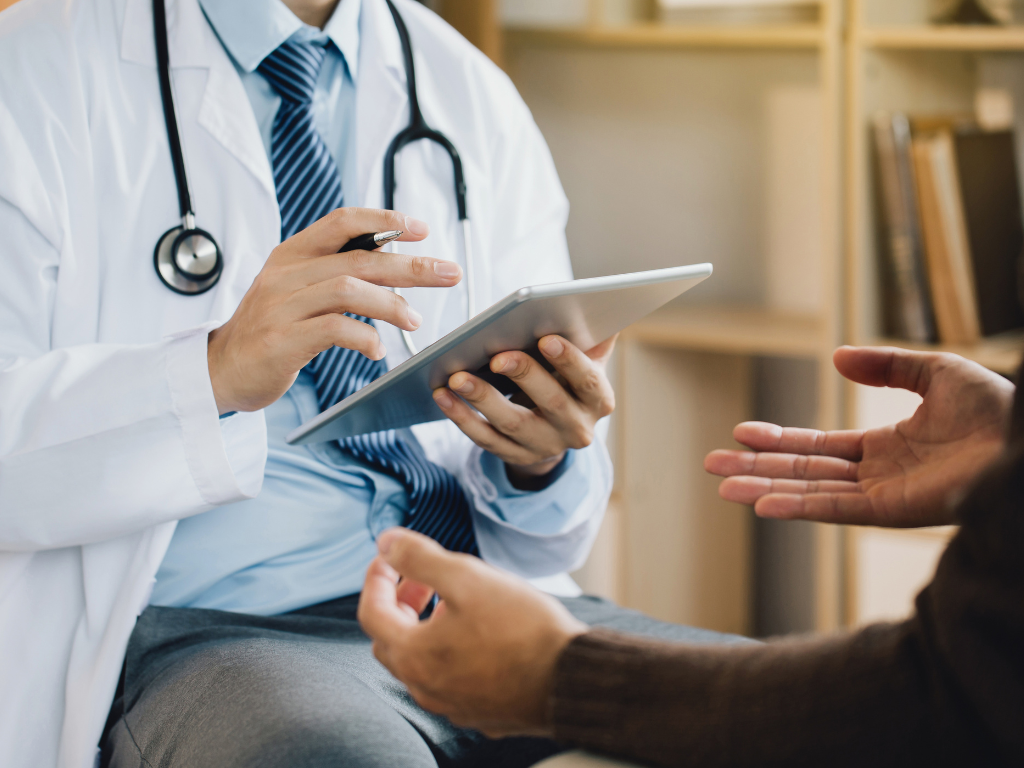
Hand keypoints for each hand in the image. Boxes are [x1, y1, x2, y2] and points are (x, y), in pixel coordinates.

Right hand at [208, 208, 461, 413]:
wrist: (221, 369)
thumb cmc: (271, 330)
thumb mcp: (298, 290)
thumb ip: (336, 273)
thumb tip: (395, 265)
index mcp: (292, 254)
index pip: (342, 222)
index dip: (385, 221)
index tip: (421, 230)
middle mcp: (286, 273)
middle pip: (359, 258)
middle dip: (411, 265)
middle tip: (449, 274)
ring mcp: (282, 306)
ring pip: (348, 289)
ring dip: (391, 304)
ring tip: (414, 321)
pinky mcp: (282, 339)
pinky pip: (333, 329)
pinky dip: (363, 337)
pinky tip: (377, 349)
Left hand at [357, 528, 586, 736]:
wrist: (571, 677)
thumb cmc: (521, 628)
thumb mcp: (467, 577)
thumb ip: (419, 557)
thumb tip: (386, 542)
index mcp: (414, 655)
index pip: (371, 611)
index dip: (376, 577)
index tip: (391, 556)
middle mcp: (425, 687)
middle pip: (391, 640)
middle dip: (399, 602)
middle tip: (424, 579)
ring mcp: (452, 704)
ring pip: (419, 663)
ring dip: (424, 628)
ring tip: (453, 603)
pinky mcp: (479, 712)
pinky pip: (449, 680)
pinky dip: (448, 652)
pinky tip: (477, 635)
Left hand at [432, 335, 616, 485]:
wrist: (559, 428)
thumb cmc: (569, 380)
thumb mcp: (587, 360)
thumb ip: (591, 336)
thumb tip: (591, 302)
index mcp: (598, 400)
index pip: (587, 381)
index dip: (569, 360)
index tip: (545, 338)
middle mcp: (577, 428)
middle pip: (551, 402)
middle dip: (523, 376)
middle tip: (496, 356)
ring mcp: (545, 446)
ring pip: (512, 423)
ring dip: (482, 398)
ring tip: (456, 376)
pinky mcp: (515, 455)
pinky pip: (485, 439)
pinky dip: (462, 418)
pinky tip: (443, 396)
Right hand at [704, 346, 1014, 527]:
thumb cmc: (997, 408)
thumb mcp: (934, 372)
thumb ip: (885, 366)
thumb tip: (837, 358)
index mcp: (885, 447)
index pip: (818, 446)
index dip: (779, 439)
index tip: (741, 433)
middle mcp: (877, 475)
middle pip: (802, 472)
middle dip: (755, 468)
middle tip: (712, 466)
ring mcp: (882, 496)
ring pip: (809, 492)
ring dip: (763, 489)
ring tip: (722, 487)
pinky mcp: (893, 511)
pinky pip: (836, 509)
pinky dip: (798, 508)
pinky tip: (764, 505)